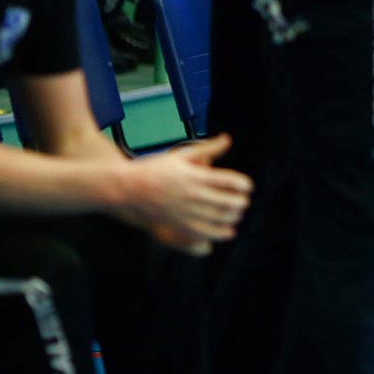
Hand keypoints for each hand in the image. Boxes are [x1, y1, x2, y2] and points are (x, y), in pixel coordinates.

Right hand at [114, 135, 252, 254]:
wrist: (126, 188)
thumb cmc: (155, 169)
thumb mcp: (181, 155)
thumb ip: (207, 149)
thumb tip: (228, 139)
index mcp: (195, 176)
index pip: (229, 181)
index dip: (243, 185)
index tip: (247, 187)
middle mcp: (192, 195)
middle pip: (227, 202)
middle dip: (240, 203)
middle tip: (244, 202)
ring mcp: (184, 211)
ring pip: (218, 219)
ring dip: (232, 219)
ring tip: (237, 216)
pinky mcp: (176, 224)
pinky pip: (203, 233)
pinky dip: (219, 233)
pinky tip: (228, 232)